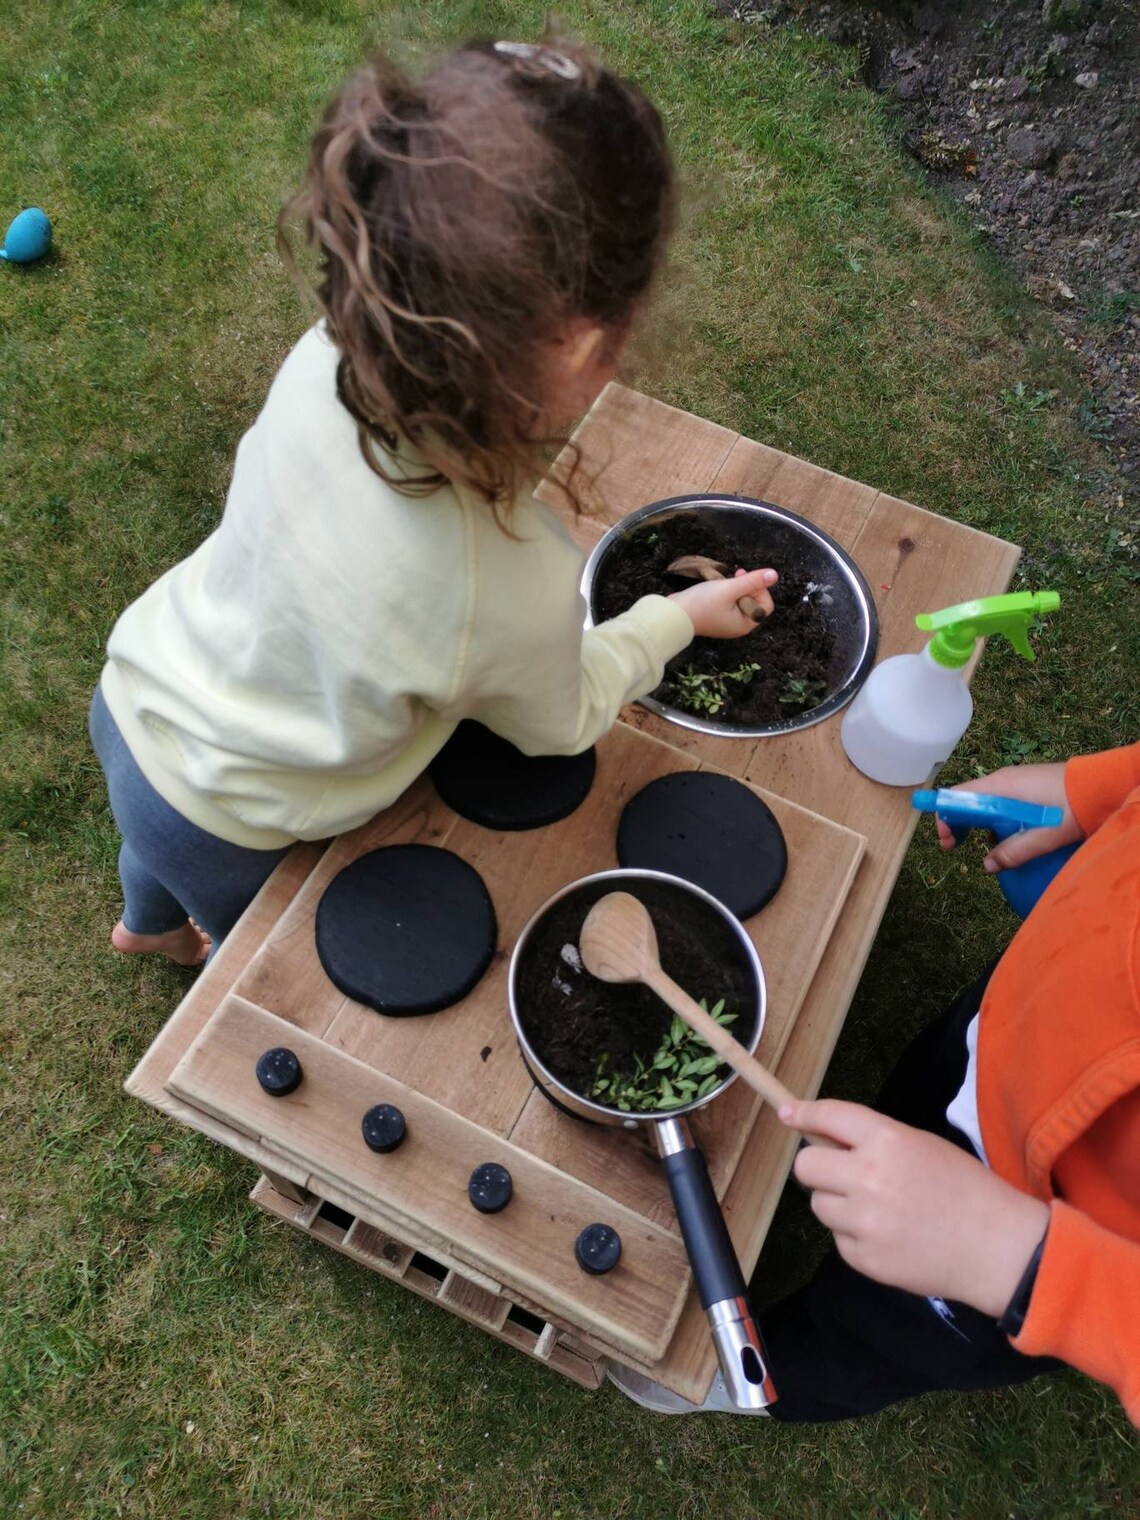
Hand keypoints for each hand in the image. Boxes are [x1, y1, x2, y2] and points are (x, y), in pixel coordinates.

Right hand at [669, 568, 777, 637]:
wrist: (673, 615)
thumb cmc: (702, 603)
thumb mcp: (729, 588)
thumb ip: (753, 581)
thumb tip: (774, 575)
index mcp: (745, 624)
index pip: (766, 605)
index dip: (759, 589)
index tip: (744, 578)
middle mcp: (738, 626)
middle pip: (754, 602)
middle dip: (746, 587)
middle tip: (734, 576)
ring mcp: (727, 623)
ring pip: (741, 601)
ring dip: (735, 588)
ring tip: (723, 582)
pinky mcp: (717, 618)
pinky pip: (729, 603)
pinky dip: (726, 594)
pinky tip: (716, 587)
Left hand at [779, 1097, 1049, 1317]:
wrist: (998, 1249)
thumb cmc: (965, 1189)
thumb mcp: (922, 1145)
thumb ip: (873, 1139)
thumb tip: (827, 1138)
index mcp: (886, 1141)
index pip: (828, 1117)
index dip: (803, 1114)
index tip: (787, 1113)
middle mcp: (868, 1178)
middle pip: (806, 1167)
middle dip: (817, 1168)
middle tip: (839, 1174)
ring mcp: (863, 1222)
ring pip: (819, 1205)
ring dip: (837, 1203)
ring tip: (877, 1210)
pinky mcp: (864, 1259)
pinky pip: (839, 1239)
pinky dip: (854, 1237)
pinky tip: (888, 1236)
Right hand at [933, 762, 1083, 871]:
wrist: (1103, 785)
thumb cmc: (1074, 807)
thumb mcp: (1046, 835)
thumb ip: (1016, 851)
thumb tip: (988, 865)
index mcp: (1000, 787)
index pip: (957, 797)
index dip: (945, 819)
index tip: (948, 843)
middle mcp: (1003, 780)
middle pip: (966, 800)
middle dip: (957, 824)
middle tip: (957, 848)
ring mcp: (1015, 782)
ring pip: (984, 803)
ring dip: (977, 825)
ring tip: (988, 848)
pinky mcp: (1027, 787)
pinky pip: (1000, 803)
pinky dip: (995, 820)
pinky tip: (1010, 837)